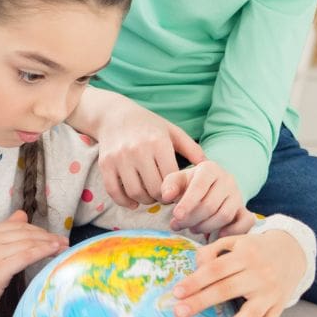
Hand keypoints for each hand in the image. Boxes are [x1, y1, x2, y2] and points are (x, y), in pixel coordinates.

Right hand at [0, 210, 64, 316]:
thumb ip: (3, 234)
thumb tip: (22, 215)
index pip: (17, 226)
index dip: (38, 230)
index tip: (54, 237)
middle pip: (24, 232)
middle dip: (47, 236)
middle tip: (64, 241)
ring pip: (27, 242)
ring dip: (49, 244)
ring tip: (63, 248)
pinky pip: (25, 255)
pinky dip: (42, 252)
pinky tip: (53, 252)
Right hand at [86, 97, 204, 207]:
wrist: (114, 115)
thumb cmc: (148, 125)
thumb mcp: (172, 131)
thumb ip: (192, 149)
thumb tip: (211, 166)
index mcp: (158, 143)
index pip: (171, 179)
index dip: (177, 191)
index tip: (178, 193)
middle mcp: (138, 150)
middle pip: (154, 189)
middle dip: (162, 198)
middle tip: (165, 197)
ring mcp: (119, 158)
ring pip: (135, 192)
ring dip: (145, 201)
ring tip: (151, 197)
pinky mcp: (105, 164)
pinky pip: (114, 192)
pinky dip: (124, 201)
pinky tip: (133, 202)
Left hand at [160, 161, 245, 235]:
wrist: (210, 187)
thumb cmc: (190, 184)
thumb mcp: (177, 180)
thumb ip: (170, 185)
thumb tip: (166, 196)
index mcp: (210, 169)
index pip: (199, 187)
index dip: (187, 203)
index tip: (176, 216)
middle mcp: (227, 180)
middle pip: (211, 205)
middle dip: (192, 219)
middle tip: (178, 225)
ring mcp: (238, 195)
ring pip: (224, 215)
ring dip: (205, 227)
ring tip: (192, 228)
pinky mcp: (244, 210)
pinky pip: (245, 222)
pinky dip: (233, 231)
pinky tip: (217, 236)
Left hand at [170, 229, 307, 316]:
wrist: (293, 251)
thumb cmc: (255, 249)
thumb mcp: (235, 241)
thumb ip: (213, 251)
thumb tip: (196, 268)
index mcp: (245, 255)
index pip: (216, 269)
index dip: (195, 281)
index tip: (176, 293)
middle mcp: (259, 274)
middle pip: (227, 289)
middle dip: (201, 302)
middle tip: (179, 313)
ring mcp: (270, 293)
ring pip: (250, 313)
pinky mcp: (279, 306)